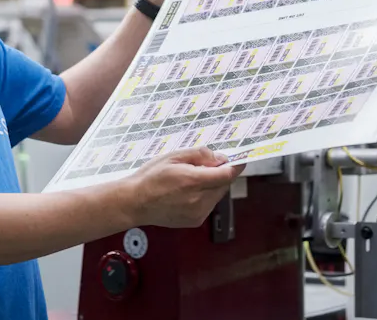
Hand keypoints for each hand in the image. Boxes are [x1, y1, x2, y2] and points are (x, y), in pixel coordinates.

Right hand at [124, 147, 244, 227]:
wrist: (135, 203)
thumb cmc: (150, 178)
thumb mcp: (174, 156)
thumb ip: (200, 155)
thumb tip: (219, 158)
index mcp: (193, 182)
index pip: (227, 174)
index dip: (236, 165)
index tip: (240, 159)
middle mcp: (198, 200)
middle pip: (224, 184)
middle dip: (220, 173)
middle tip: (204, 166)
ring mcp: (198, 213)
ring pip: (218, 195)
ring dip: (213, 185)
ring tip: (191, 180)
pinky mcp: (195, 221)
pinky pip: (209, 204)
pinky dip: (206, 196)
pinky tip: (188, 192)